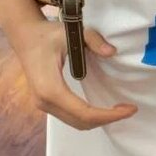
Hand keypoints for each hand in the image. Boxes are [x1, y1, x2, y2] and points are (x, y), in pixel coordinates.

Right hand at [15, 19, 137, 130]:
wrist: (26, 36)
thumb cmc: (47, 34)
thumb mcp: (72, 32)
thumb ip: (94, 40)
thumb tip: (112, 52)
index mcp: (50, 88)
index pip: (84, 112)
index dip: (109, 115)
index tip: (129, 109)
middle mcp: (44, 101)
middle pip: (81, 122)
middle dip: (107, 119)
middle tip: (129, 109)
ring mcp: (43, 104)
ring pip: (75, 123)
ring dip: (99, 120)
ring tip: (119, 110)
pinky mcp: (46, 103)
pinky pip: (70, 117)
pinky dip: (89, 117)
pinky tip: (103, 108)